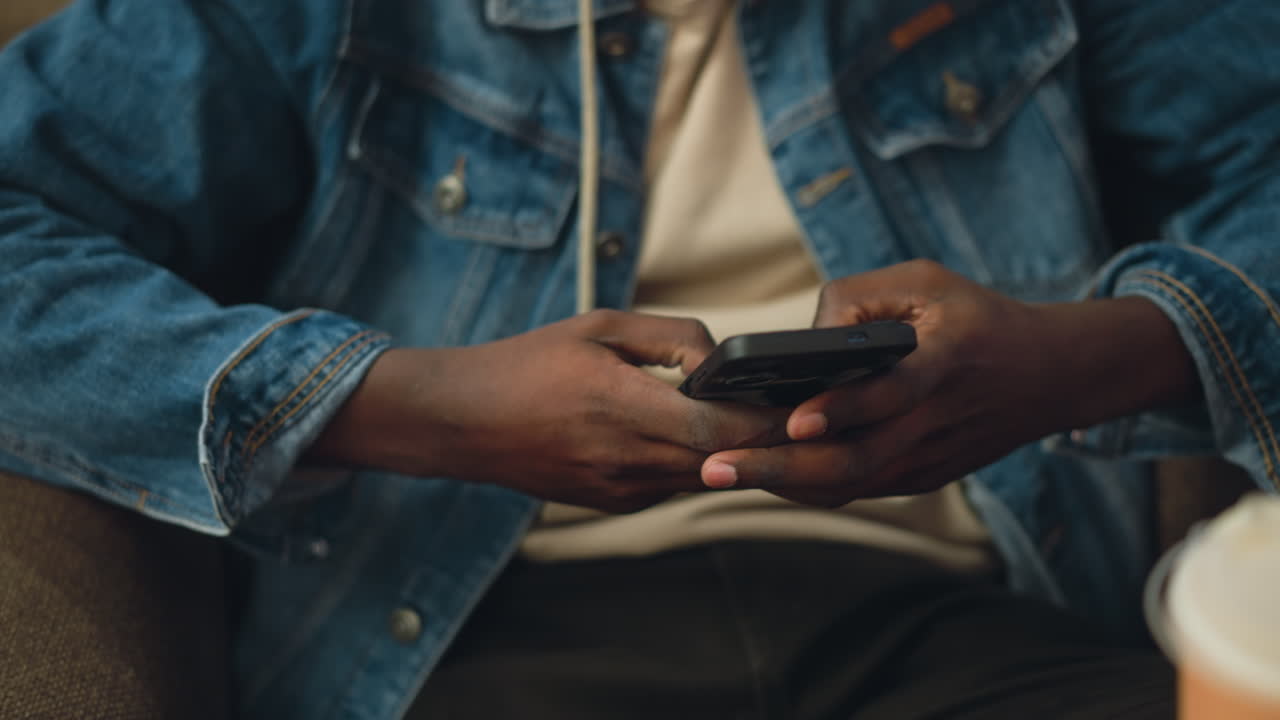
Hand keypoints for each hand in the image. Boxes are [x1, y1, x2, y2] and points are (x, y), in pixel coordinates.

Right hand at [313, 310, 788, 512]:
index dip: (766, 421)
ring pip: (701, 478)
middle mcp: (624, 458)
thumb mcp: (599, 326)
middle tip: (802, 412)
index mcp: (622, 406)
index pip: (719, 430)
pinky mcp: (611, 503)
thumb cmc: (528, 363)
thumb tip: (720, 359)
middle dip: (763, 439)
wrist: (462, 422)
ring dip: (733, 455)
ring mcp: (618, 489)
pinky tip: (703, 438)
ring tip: (759, 420)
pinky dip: (695, 464)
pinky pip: (671, 485)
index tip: (800, 401)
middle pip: (722, 461)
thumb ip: (670, 337)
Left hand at [699, 260, 1196, 505]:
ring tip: (721, 473)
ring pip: (848, 485)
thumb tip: (803, 339)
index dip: (840, 412)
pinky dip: (807, 486)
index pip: (887, 396)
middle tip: (715, 468)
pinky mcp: (922, 478)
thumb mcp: (926, 282)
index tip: (791, 421)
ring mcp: (927, 460)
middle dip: (777, 470)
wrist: (1051, 377)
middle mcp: (932, 424)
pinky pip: (856, 488)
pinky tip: (760, 475)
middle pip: (851, 462)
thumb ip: (858, 298)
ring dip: (782, 484)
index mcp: (941, 366)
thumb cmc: (978, 319)